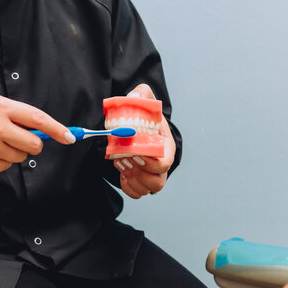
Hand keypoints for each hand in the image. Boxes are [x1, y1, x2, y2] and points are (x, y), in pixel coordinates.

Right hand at [0, 93, 72, 172]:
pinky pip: (4, 167)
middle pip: (33, 144)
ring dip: (14, 152)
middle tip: (22, 138)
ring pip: (19, 158)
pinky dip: (0, 161)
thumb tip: (42, 130)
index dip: (56, 129)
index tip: (69, 136)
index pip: (36, 119)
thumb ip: (16, 114)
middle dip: (33, 144)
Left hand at [114, 84, 176, 198]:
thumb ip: (142, 94)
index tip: (135, 153)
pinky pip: (136, 193)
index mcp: (166, 146)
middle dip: (138, 172)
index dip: (150, 162)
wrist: (137, 126)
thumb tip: (133, 97)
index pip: (165, 163)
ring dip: (132, 179)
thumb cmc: (143, 114)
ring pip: (147, 189)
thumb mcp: (144, 99)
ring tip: (121, 163)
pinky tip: (122, 172)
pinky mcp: (140, 180)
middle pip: (157, 181)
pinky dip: (128, 186)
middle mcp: (162, 164)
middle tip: (124, 158)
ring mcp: (152, 174)